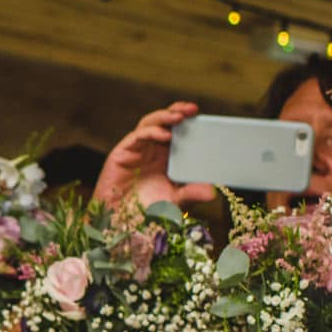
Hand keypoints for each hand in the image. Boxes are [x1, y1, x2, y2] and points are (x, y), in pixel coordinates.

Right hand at [93, 100, 216, 208]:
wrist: (119, 222)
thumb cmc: (146, 210)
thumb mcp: (175, 200)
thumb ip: (191, 193)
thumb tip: (212, 191)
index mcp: (165, 156)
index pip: (177, 131)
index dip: (188, 120)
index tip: (201, 116)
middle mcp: (151, 149)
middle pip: (164, 122)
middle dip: (178, 111)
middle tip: (192, 109)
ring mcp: (137, 149)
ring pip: (150, 123)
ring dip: (164, 117)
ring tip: (179, 117)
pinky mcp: (123, 152)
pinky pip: (138, 136)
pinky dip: (152, 132)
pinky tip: (165, 135)